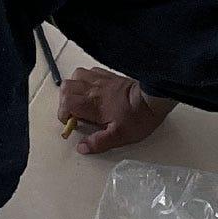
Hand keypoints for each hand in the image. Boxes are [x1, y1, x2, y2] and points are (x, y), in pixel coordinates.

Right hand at [57, 67, 172, 153]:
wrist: (154, 98)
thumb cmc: (138, 117)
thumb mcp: (118, 136)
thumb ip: (98, 143)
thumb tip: (82, 147)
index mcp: (93, 104)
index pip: (66, 103)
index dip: (63, 114)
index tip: (71, 122)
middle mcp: (93, 89)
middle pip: (66, 87)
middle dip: (64, 100)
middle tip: (74, 112)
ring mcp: (101, 79)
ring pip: (75, 76)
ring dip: (73, 87)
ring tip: (81, 99)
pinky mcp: (109, 75)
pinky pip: (90, 71)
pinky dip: (86, 79)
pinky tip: (93, 89)